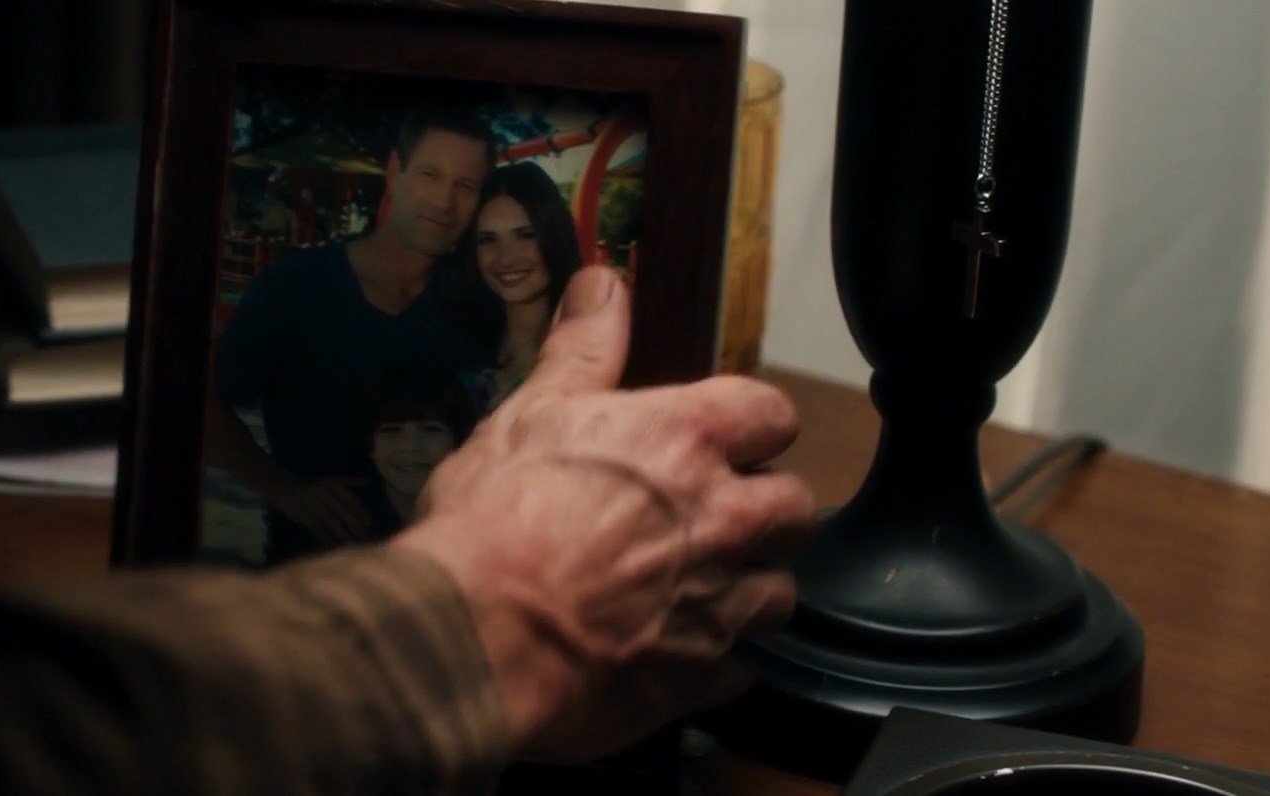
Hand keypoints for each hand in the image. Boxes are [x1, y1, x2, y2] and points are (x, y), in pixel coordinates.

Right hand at [266, 476, 372, 544]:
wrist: (288, 489)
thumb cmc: (315, 486)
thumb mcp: (333, 480)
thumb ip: (351, 482)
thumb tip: (369, 483)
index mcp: (335, 488)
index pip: (352, 502)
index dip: (361, 513)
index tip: (370, 524)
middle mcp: (327, 498)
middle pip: (345, 515)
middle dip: (357, 528)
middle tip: (368, 540)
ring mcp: (317, 509)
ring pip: (334, 524)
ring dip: (345, 536)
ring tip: (356, 546)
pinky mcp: (308, 519)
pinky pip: (320, 532)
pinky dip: (328, 540)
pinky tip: (337, 549)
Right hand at [393, 266, 813, 759]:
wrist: (473, 636)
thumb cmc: (496, 519)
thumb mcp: (531, 413)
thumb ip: (582, 349)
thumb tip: (605, 282)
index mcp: (689, 441)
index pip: (773, 413)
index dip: (751, 424)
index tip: (723, 437)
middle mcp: (724, 519)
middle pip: (796, 506)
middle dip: (765, 508)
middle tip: (713, 515)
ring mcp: (719, 603)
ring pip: (780, 593)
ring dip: (749, 587)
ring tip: (697, 589)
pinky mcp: (699, 677)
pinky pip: (738, 668)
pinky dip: (714, 661)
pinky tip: (672, 652)